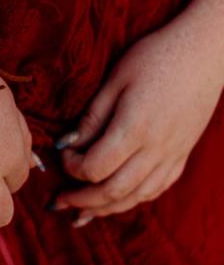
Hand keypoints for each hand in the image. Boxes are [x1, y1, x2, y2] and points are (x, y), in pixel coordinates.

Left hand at [51, 20, 222, 225]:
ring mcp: (173, 154)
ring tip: (81, 214)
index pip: (94, 167)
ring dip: (105, 209)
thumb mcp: (115, 81)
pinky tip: (117, 200)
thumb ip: (91, 118)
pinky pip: (156, 188)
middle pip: (113, 191)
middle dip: (81, 201)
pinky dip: (132, 199)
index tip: (62, 155)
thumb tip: (66, 145)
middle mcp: (155, 148)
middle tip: (58, 202)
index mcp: (134, 128)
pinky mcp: (182, 154)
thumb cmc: (155, 57)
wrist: (206, 49)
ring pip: (136, 197)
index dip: (71, 168)